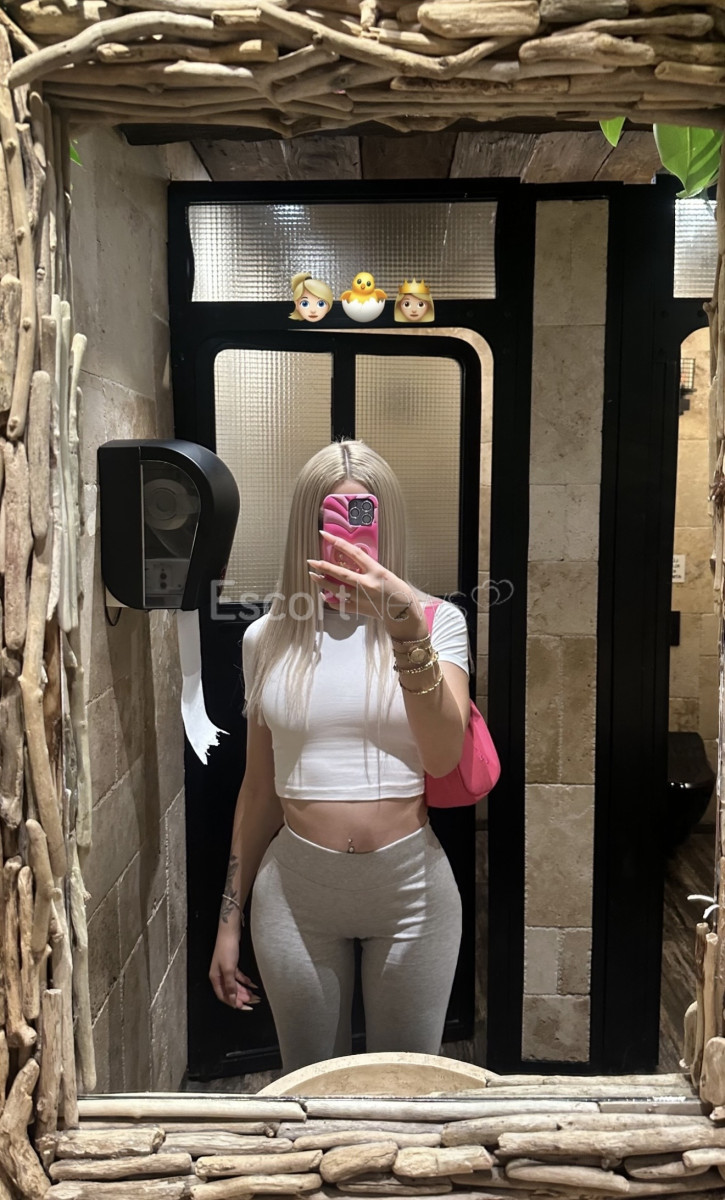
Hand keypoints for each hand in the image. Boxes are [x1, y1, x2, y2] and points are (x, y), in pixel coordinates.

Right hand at [209, 929, 259, 1011]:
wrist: (230, 931)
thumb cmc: (227, 948)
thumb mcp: (229, 969)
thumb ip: (230, 985)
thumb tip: (232, 999)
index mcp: (215, 978)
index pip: (223, 995)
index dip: (233, 1003)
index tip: (243, 1007)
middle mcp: (219, 975)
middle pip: (230, 990)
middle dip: (240, 997)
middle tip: (251, 1002)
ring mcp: (226, 969)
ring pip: (235, 984)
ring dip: (244, 990)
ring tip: (253, 995)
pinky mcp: (232, 963)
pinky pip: (238, 976)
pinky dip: (245, 980)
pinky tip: (252, 984)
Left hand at [308, 530, 426, 634]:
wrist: (404, 613)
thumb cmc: (397, 590)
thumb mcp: (384, 573)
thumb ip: (368, 567)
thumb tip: (351, 561)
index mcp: (376, 571)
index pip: (353, 553)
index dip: (338, 543)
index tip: (325, 536)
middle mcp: (367, 584)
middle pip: (341, 573)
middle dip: (324, 566)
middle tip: (311, 561)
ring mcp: (361, 598)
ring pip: (336, 589)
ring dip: (322, 582)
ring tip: (312, 575)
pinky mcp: (358, 609)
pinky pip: (339, 604)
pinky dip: (330, 599)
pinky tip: (324, 594)